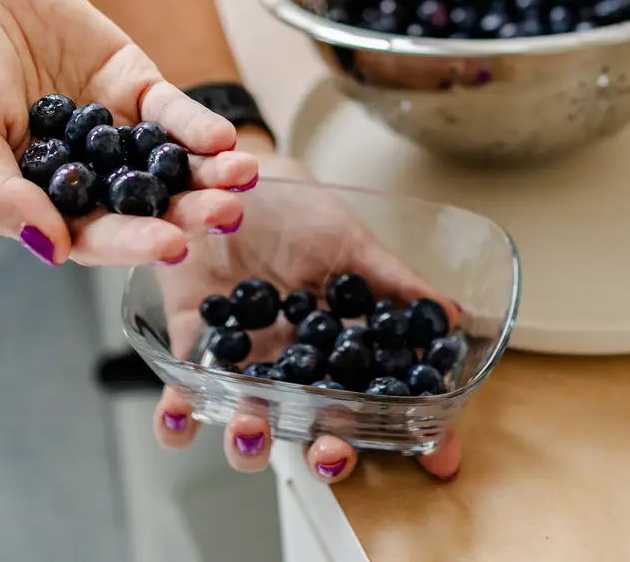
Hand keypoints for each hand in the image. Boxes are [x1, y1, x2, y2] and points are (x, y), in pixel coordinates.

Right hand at [0, 0, 258, 265]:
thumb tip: (52, 250)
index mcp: (42, 199)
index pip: (94, 233)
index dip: (133, 243)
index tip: (170, 247)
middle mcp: (87, 173)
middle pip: (145, 204)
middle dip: (187, 212)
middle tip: (224, 215)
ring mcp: (115, 129)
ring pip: (169, 162)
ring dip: (207, 173)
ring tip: (241, 177)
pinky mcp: (133, 84)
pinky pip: (171, 112)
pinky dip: (195, 125)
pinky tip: (221, 137)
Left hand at [151, 147, 461, 485]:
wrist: (222, 172)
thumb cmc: (292, 206)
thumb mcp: (347, 237)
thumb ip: (392, 278)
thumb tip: (452, 314)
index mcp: (338, 343)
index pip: (381, 395)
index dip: (414, 432)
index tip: (442, 458)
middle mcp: (295, 362)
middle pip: (317, 426)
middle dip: (325, 452)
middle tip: (329, 451)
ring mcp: (245, 359)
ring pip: (250, 425)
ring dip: (250, 443)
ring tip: (252, 429)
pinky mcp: (192, 345)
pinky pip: (182, 396)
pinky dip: (177, 417)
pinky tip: (181, 414)